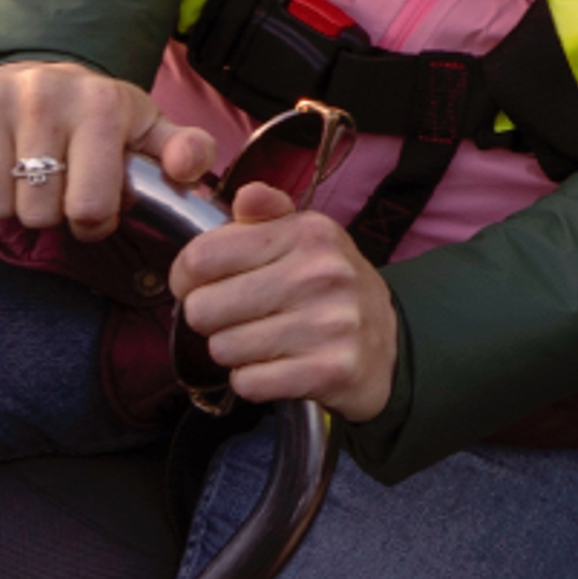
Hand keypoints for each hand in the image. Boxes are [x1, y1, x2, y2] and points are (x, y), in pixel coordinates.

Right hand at [0, 62, 216, 239]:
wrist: (33, 76)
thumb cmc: (96, 117)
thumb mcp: (148, 131)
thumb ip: (185, 152)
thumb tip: (187, 166)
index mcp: (100, 104)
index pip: (88, 209)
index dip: (92, 223)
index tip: (92, 206)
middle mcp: (42, 92)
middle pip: (37, 214)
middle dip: (50, 212)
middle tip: (54, 184)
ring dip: (9, 202)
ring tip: (23, 170)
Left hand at [170, 181, 399, 418]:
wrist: (390, 345)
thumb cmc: (329, 289)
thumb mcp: (306, 240)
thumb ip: (267, 215)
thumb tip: (246, 196)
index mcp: (309, 234)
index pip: (202, 257)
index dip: (187, 277)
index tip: (202, 285)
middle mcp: (322, 274)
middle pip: (203, 308)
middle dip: (211, 319)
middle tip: (238, 318)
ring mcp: (330, 325)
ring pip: (223, 349)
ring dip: (233, 352)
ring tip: (263, 341)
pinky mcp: (330, 371)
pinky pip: (249, 383)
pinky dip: (254, 381)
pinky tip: (278, 366)